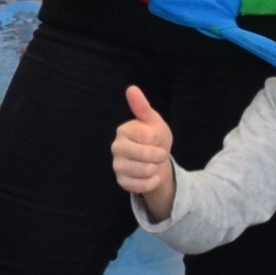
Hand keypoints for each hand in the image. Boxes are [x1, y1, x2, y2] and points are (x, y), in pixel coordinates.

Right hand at [108, 85, 175, 215]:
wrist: (156, 162)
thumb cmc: (154, 139)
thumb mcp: (153, 122)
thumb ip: (142, 107)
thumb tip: (131, 88)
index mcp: (123, 130)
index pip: (149, 137)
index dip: (158, 140)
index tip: (155, 139)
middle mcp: (116, 147)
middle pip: (147, 155)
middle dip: (159, 155)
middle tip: (157, 153)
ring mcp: (117, 165)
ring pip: (145, 171)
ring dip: (155, 169)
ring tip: (152, 164)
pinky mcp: (121, 181)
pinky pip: (142, 185)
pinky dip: (151, 182)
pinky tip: (149, 176)